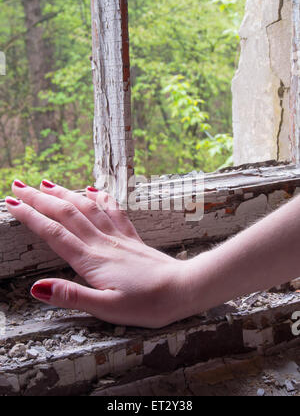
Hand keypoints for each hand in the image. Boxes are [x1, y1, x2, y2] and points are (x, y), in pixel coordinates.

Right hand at [5, 180, 188, 327]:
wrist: (183, 289)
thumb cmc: (147, 304)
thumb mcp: (106, 309)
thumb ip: (72, 297)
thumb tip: (37, 288)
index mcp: (92, 260)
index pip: (55, 233)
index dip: (31, 217)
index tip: (12, 204)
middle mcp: (103, 242)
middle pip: (66, 214)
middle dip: (40, 199)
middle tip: (19, 186)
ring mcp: (118, 237)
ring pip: (87, 207)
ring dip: (64, 193)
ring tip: (46, 182)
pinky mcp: (131, 237)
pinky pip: (113, 211)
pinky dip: (101, 197)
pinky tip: (93, 190)